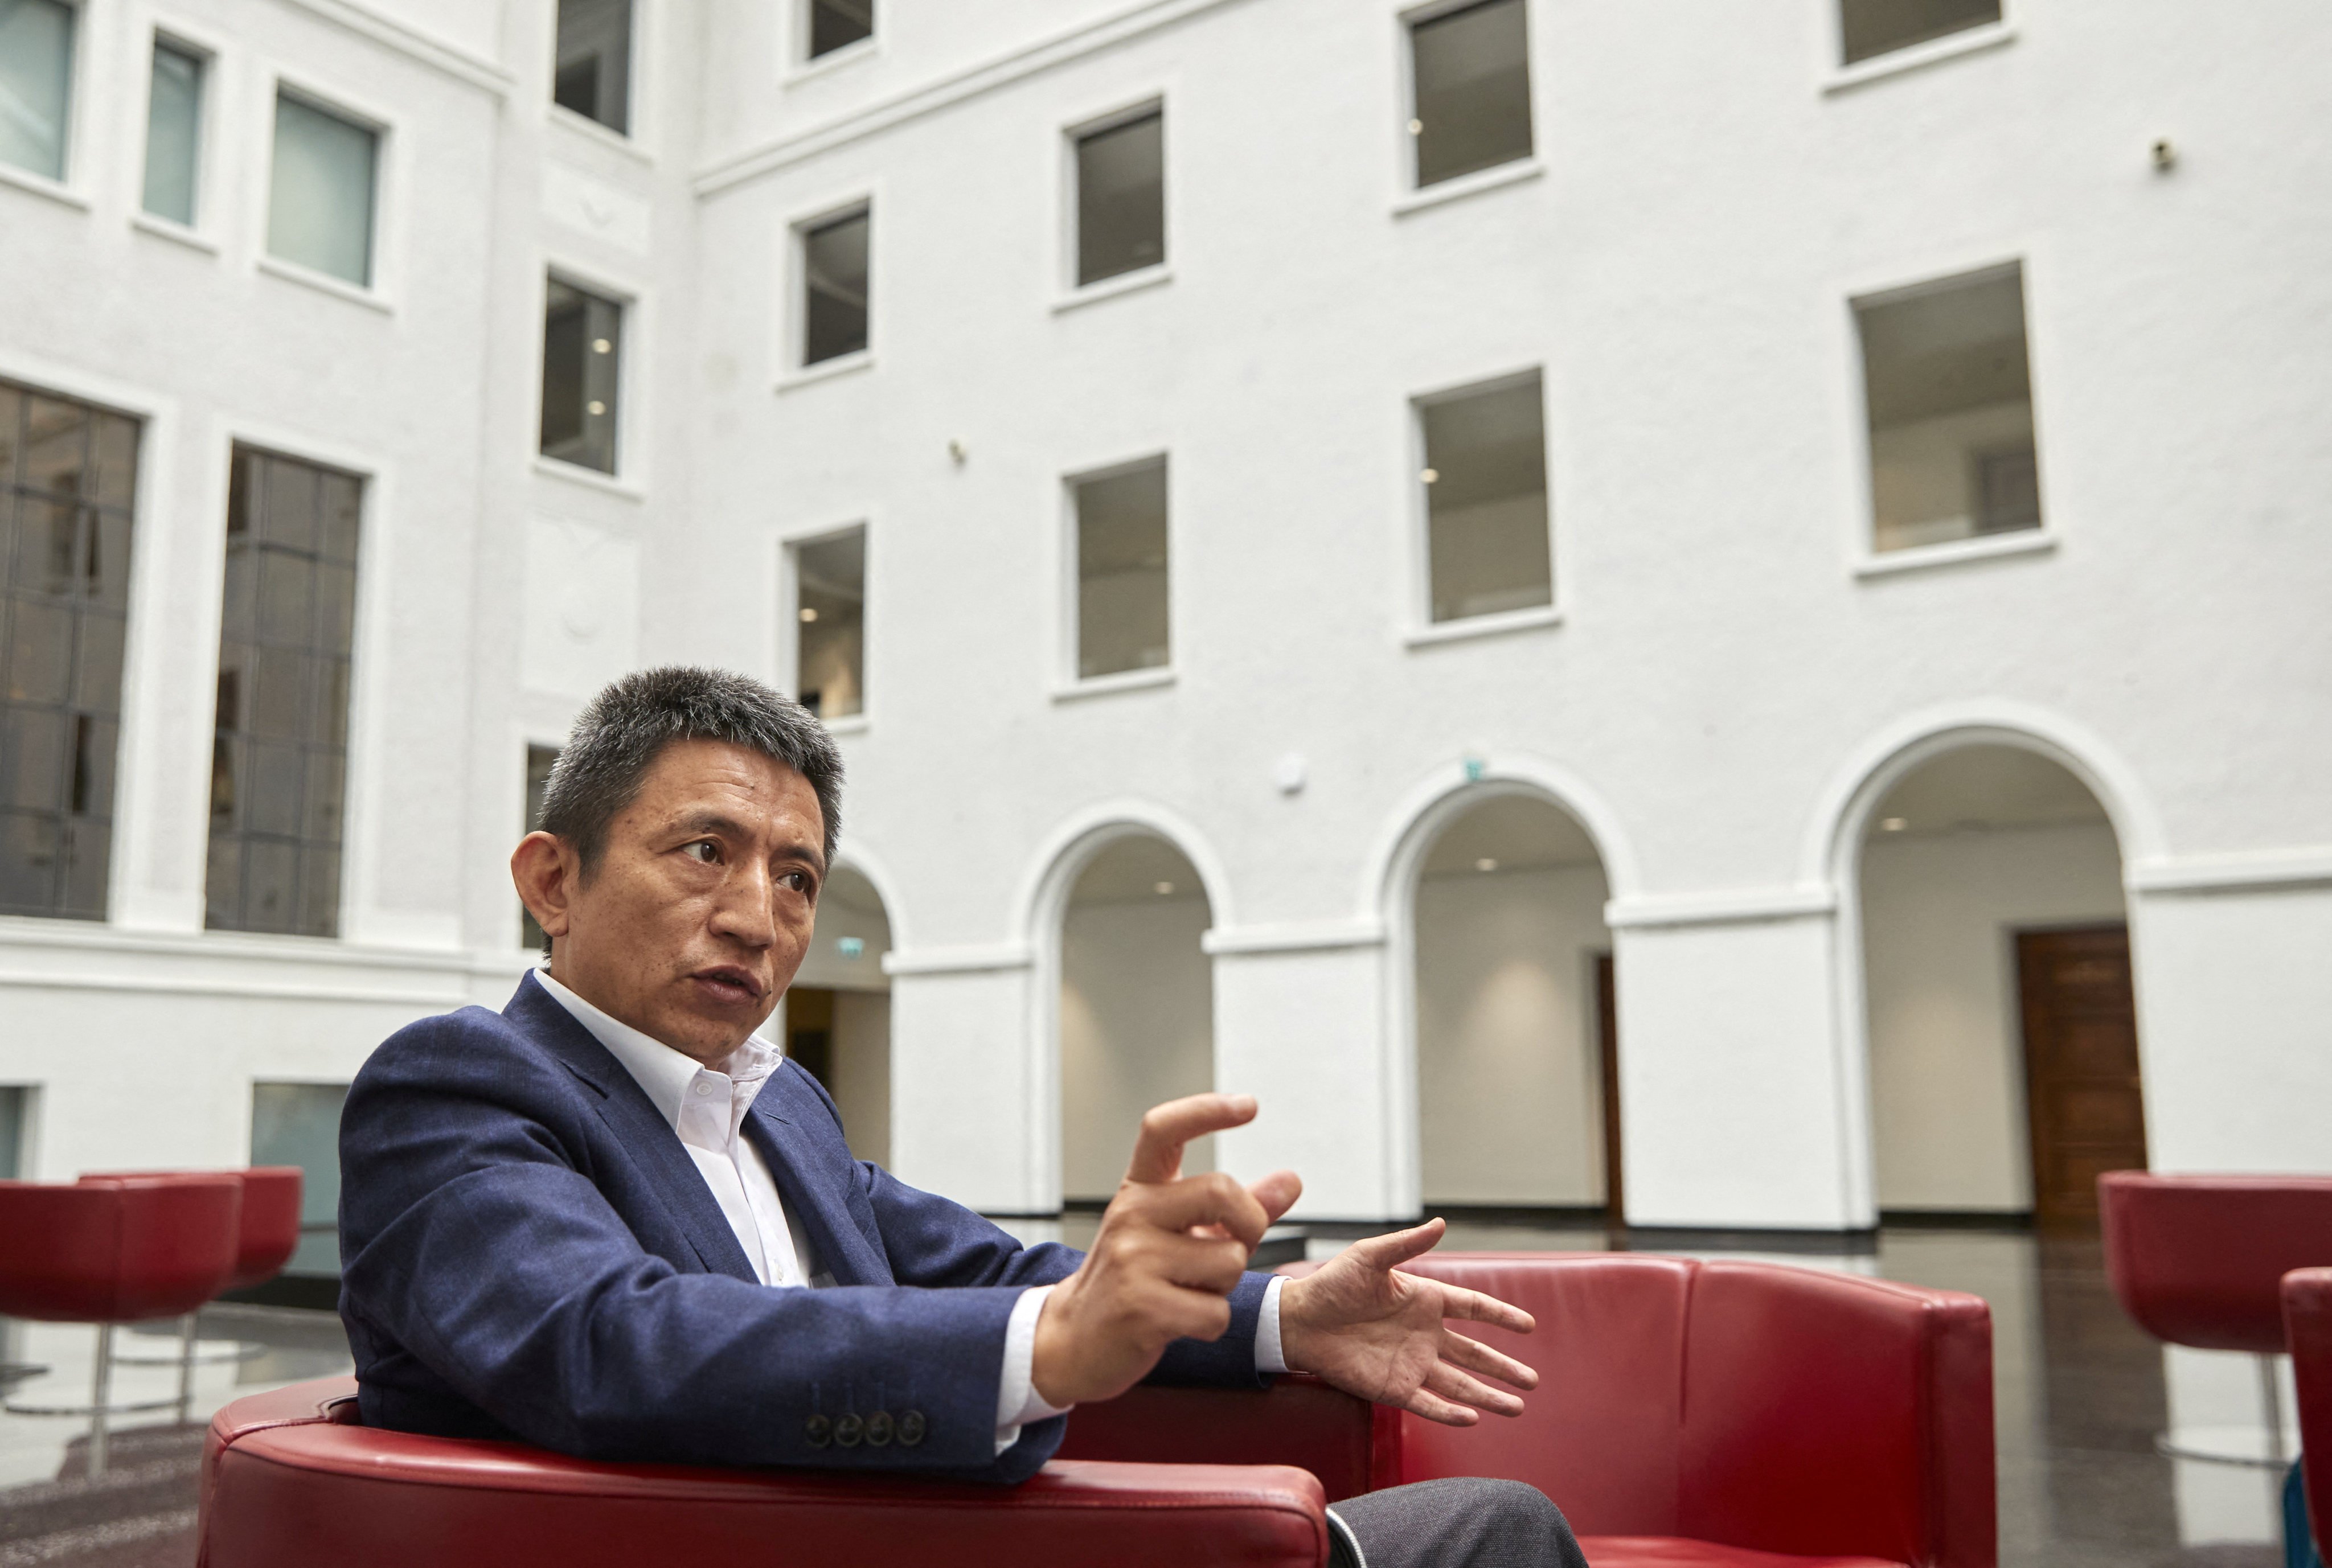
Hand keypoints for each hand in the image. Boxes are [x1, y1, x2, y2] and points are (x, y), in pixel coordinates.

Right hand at [1031, 1094, 1301, 1407]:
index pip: (1163, 1129)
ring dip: (1224, 1287)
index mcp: (1140, 1190)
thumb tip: (1292, 1180)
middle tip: (1236, 1247)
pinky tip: (1180, 1323)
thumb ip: (1237, 1209)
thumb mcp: (1182, 1235)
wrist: (1075, 1340)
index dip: (1206, 1110)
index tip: (1248, 1106)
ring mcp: (1132, 1259)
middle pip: (1222, 1190)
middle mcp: (1131, 1214)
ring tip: (1188, 1293)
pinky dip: (1210, 1324)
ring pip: (1228, 1260)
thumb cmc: (1138, 1281)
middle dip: (1250, 1224)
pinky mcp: (1139, 1306)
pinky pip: (1215, 1312)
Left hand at [1280, 1217, 1537, 1425]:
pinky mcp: (1392, 1388)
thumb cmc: (1332, 1283)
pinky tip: (1472, 1418)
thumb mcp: (1370, 1256)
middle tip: (1533, 1380)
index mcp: (1424, 1300)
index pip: (1473, 1308)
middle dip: (1504, 1368)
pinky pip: (1428, 1403)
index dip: (1501, 1315)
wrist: (1298, 1320)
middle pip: (1474, 1355)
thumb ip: (1406, 1243)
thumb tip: (1441, 1223)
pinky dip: (1450, 1413)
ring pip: (1459, 1384)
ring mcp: (1411, 1363)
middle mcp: (1424, 1335)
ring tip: (1517, 1407)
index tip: (1529, 1326)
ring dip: (1487, 1396)